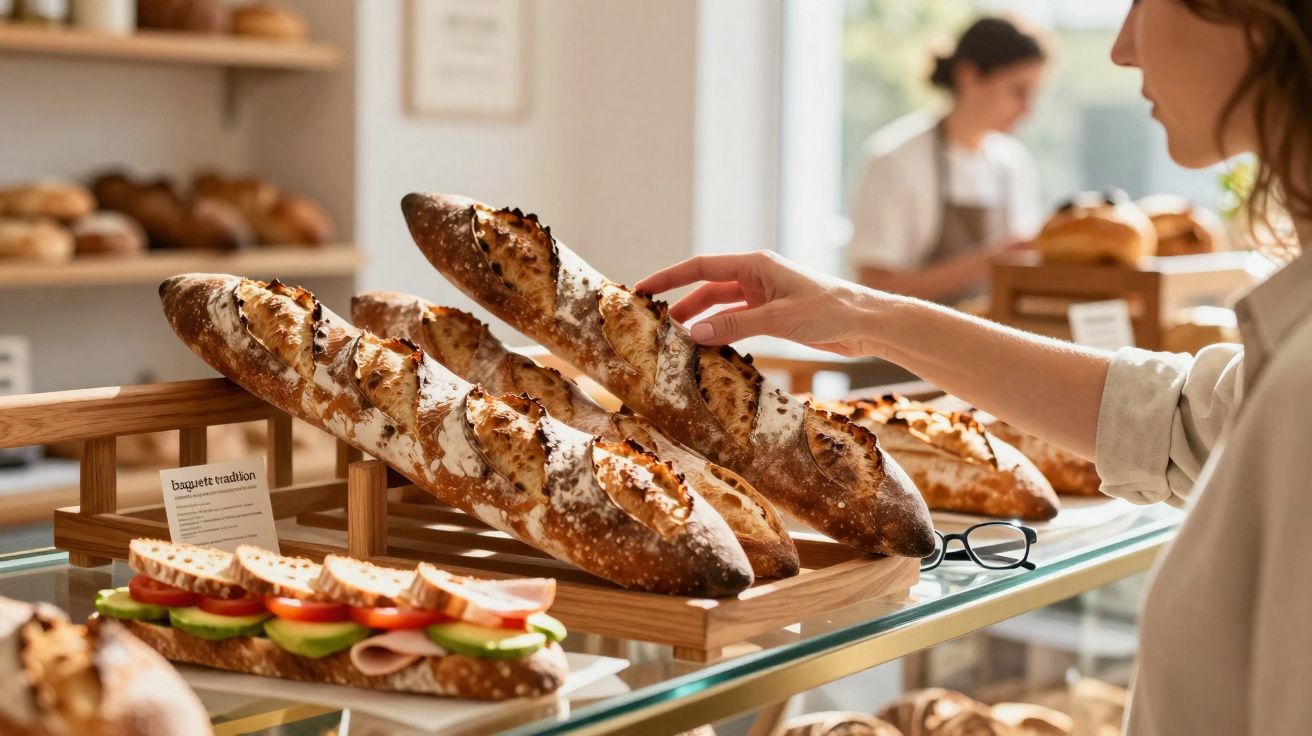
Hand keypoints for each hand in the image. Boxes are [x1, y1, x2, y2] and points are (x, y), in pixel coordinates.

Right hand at [634, 251, 886, 356]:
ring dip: (700, 322)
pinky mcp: (773, 316)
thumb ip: (734, 325)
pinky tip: (708, 349)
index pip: (701, 267)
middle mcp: (756, 277)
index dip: (669, 277)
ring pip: (721, 308)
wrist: (866, 323)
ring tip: (677, 342)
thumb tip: (695, 335)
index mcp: (755, 264)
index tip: (643, 289)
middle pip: (707, 288)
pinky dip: (721, 334)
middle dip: (681, 304)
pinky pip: (737, 323)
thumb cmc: (830, 309)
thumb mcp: (778, 318)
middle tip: (655, 325)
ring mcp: (764, 297)